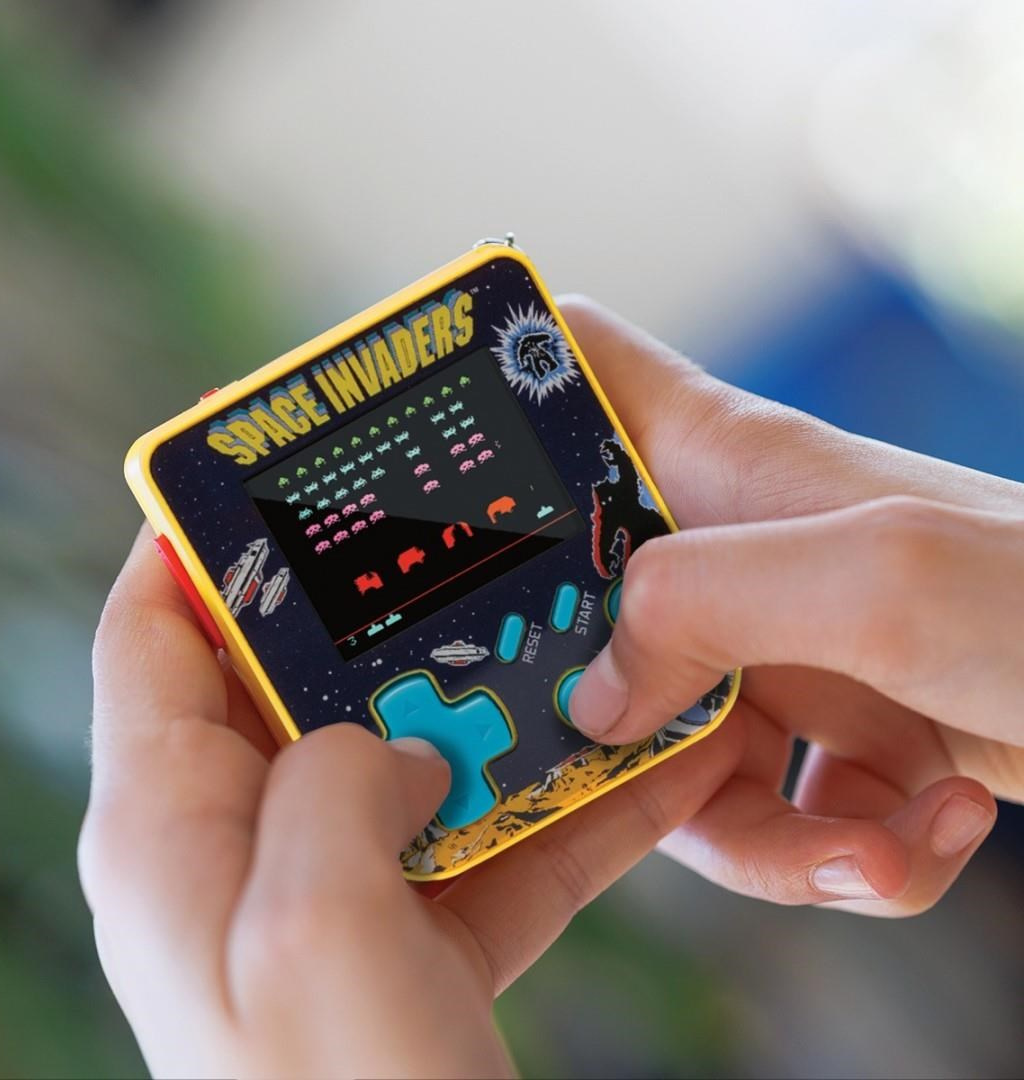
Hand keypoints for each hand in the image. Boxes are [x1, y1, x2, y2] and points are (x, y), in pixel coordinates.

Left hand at [80, 528, 744, 1077]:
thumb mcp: (316, 924)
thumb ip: (339, 784)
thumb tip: (400, 741)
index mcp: (166, 829)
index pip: (154, 636)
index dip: (200, 544)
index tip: (275, 474)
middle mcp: (239, 848)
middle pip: (302, 681)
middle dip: (387, 613)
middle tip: (469, 541)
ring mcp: (332, 891)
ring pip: (415, 754)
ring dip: (500, 706)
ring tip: (580, 636)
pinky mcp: (414, 935)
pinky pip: (489, 838)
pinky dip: (562, 802)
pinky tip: (650, 761)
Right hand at [560, 296, 1023, 915]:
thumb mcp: (873, 581)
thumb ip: (704, 612)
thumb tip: (594, 695)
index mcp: (725, 465)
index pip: (583, 363)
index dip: (502, 378)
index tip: (433, 447)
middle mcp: (729, 551)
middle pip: (578, 604)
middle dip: (594, 710)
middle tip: (646, 764)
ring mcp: (769, 644)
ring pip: (662, 746)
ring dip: (754, 834)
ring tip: (868, 841)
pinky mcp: (818, 729)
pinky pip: (756, 811)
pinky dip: (831, 855)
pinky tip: (919, 836)